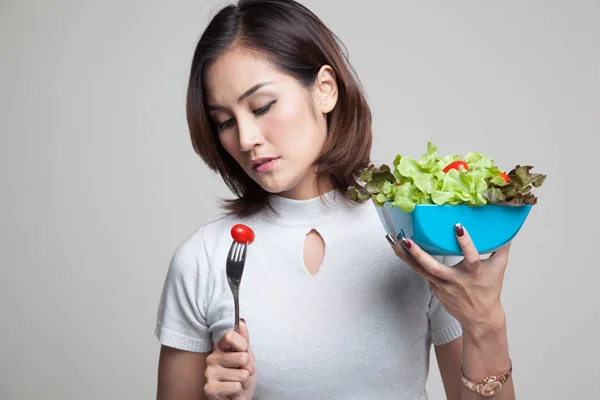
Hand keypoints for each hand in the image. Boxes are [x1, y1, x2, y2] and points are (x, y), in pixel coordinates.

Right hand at [204, 319, 256, 399]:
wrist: (240, 396)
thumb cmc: (241, 375)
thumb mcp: (247, 354)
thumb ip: (244, 338)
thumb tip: (241, 322)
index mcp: (220, 347)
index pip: (230, 335)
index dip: (244, 346)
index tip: (244, 353)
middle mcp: (212, 358)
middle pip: (243, 357)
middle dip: (249, 368)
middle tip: (243, 373)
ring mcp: (209, 373)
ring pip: (242, 374)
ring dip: (245, 382)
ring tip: (238, 383)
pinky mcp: (209, 388)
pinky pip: (236, 386)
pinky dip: (239, 391)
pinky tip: (232, 392)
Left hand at [389, 223, 509, 332]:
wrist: (480, 318)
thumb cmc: (489, 290)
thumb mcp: (498, 268)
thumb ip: (502, 247)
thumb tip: (507, 227)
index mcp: (473, 273)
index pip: (471, 257)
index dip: (465, 243)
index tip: (458, 227)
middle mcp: (456, 280)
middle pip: (434, 268)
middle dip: (419, 254)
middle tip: (407, 240)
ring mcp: (442, 286)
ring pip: (421, 271)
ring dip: (407, 258)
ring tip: (395, 244)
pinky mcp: (435, 289)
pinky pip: (422, 274)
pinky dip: (412, 263)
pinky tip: (402, 251)